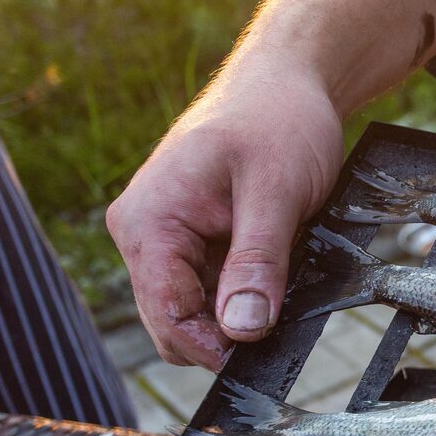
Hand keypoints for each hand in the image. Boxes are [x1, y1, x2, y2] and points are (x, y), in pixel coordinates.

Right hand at [106, 0, 435, 368]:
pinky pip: (217, 286)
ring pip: (201, 309)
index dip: (217, 349)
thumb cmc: (280, 120)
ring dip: (244, 306)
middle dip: (231, 330)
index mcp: (149, 225)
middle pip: (178, 324)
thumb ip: (257, 264)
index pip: (168, 319)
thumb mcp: (276, 194)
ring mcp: (168, 238)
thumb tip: (242, 332)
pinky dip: (250, 287)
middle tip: (288, 311)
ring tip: (287, 272)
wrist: (290, 79)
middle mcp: (145, 235)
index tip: (266, 356)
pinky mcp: (194, 238)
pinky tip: (281, 263)